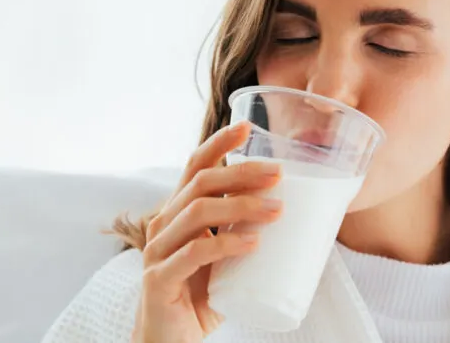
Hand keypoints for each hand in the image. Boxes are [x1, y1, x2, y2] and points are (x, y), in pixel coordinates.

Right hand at [135, 122, 282, 342]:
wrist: (170, 340)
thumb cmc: (200, 295)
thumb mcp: (223, 256)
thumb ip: (243, 232)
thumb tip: (292, 213)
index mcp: (179, 213)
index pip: (194, 166)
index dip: (218, 143)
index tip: (248, 127)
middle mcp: (164, 224)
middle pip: (200, 183)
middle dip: (242, 173)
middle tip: (279, 175)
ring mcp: (158, 251)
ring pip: (198, 213)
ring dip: (241, 206)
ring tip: (277, 211)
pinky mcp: (160, 279)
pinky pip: (195, 253)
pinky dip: (226, 244)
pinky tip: (253, 243)